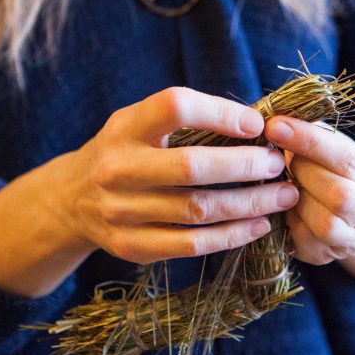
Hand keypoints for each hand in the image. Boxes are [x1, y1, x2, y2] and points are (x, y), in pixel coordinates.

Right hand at [58, 87, 300, 264]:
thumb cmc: (126, 152)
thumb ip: (187, 120)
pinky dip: (232, 235)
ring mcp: (120, 211)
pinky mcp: (130, 246)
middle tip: (278, 164)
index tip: (256, 124)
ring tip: (283, 195)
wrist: (71, 200)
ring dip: (250, 204)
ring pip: (198, 210)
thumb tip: (258, 122)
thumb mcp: (140, 123)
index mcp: (125, 127)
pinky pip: (191, 244)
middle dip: (245, 166)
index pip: (175, 107)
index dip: (220, 113)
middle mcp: (117, 168)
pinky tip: (258, 224)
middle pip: (192, 167)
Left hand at [264, 116, 354, 265]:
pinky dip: (287, 217)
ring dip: (296, 196)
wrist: (354, 215)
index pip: (350, 161)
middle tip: (284, 156)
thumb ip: (318, 134)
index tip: (276, 125)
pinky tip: (285, 202)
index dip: (310, 142)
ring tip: (287, 179)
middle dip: (304, 171)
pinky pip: (301, 239)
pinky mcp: (325, 257)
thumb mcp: (342, 149)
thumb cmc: (342, 171)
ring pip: (323, 223)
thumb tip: (279, 119)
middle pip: (340, 196)